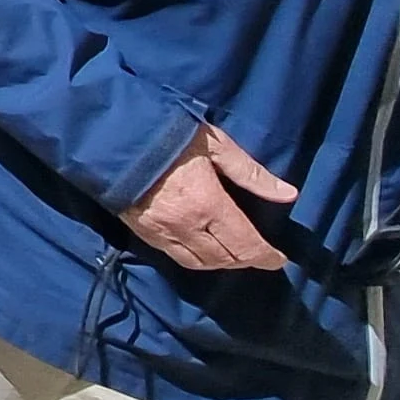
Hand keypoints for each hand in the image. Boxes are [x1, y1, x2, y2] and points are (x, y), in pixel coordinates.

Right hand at [120, 125, 300, 272]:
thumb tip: (288, 194)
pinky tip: (202, 249)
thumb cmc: (168, 134)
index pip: (245, 244)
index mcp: (208, 204)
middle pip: (224, 259)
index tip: (279, 259)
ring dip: (221, 264)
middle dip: (245, 260)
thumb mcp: (215, 144)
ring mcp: (162, 233)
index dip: (266, 257)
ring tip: (233, 254)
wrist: (111, 137)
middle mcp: (187, 227)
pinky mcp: (143, 233)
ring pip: (199, 264)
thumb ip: (250, 173)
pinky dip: (196, 260)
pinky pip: (175, 258)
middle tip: (258, 254)